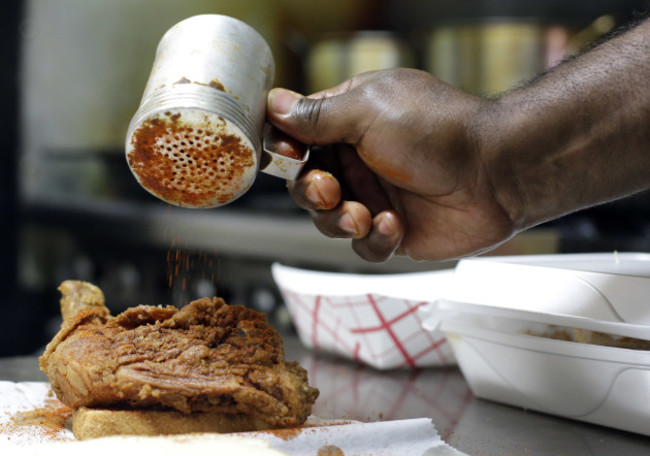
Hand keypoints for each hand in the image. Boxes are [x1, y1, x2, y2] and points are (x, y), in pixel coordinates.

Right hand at [266, 69, 516, 261]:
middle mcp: (358, 158)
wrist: (497, 174)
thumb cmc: (440, 132)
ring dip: (338, 220)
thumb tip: (275, 104)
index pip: (298, 136)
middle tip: (329, 191)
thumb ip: (318, 115)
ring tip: (364, 215)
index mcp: (349, 121)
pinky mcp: (392, 230)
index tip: (288, 156)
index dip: (285, 151)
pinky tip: (395, 225)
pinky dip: (374, 239)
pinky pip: (362, 246)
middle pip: (305, 183)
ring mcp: (375, 195)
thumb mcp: (369, 111)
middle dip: (311, 192)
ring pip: (327, 220)